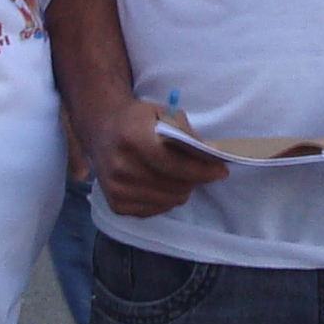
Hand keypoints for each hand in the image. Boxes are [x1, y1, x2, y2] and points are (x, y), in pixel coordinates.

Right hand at [86, 94, 224, 218]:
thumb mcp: (163, 112)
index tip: (222, 170)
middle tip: (198, 169)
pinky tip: (160, 183)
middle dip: (194, 179)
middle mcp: (120, 167)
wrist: (101, 130)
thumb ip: (187, 133)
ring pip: (169, 201)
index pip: (175, 164)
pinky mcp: (115, 205)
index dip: (202, 170)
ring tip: (178, 174)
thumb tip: (214, 155)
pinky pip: (156, 210)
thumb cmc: (137, 119)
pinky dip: (166, 199)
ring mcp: (116, 189)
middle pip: (175, 186)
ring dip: (181, 189)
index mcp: (132, 139)